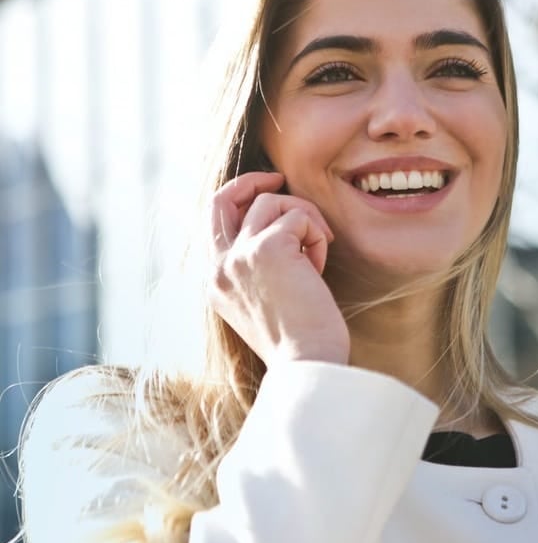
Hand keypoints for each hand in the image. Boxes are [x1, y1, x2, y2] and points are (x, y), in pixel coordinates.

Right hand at [209, 171, 349, 366]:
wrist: (307, 364)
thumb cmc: (299, 340)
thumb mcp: (265, 302)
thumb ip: (258, 269)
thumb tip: (280, 230)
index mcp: (215, 283)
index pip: (214, 222)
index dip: (239, 199)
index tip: (267, 192)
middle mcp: (219, 267)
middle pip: (222, 199)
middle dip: (252, 181)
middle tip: (280, 178)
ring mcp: (239, 256)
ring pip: (272, 202)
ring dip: (304, 219)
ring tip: (317, 254)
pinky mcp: (268, 248)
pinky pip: (299, 217)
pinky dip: (316, 235)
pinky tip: (319, 267)